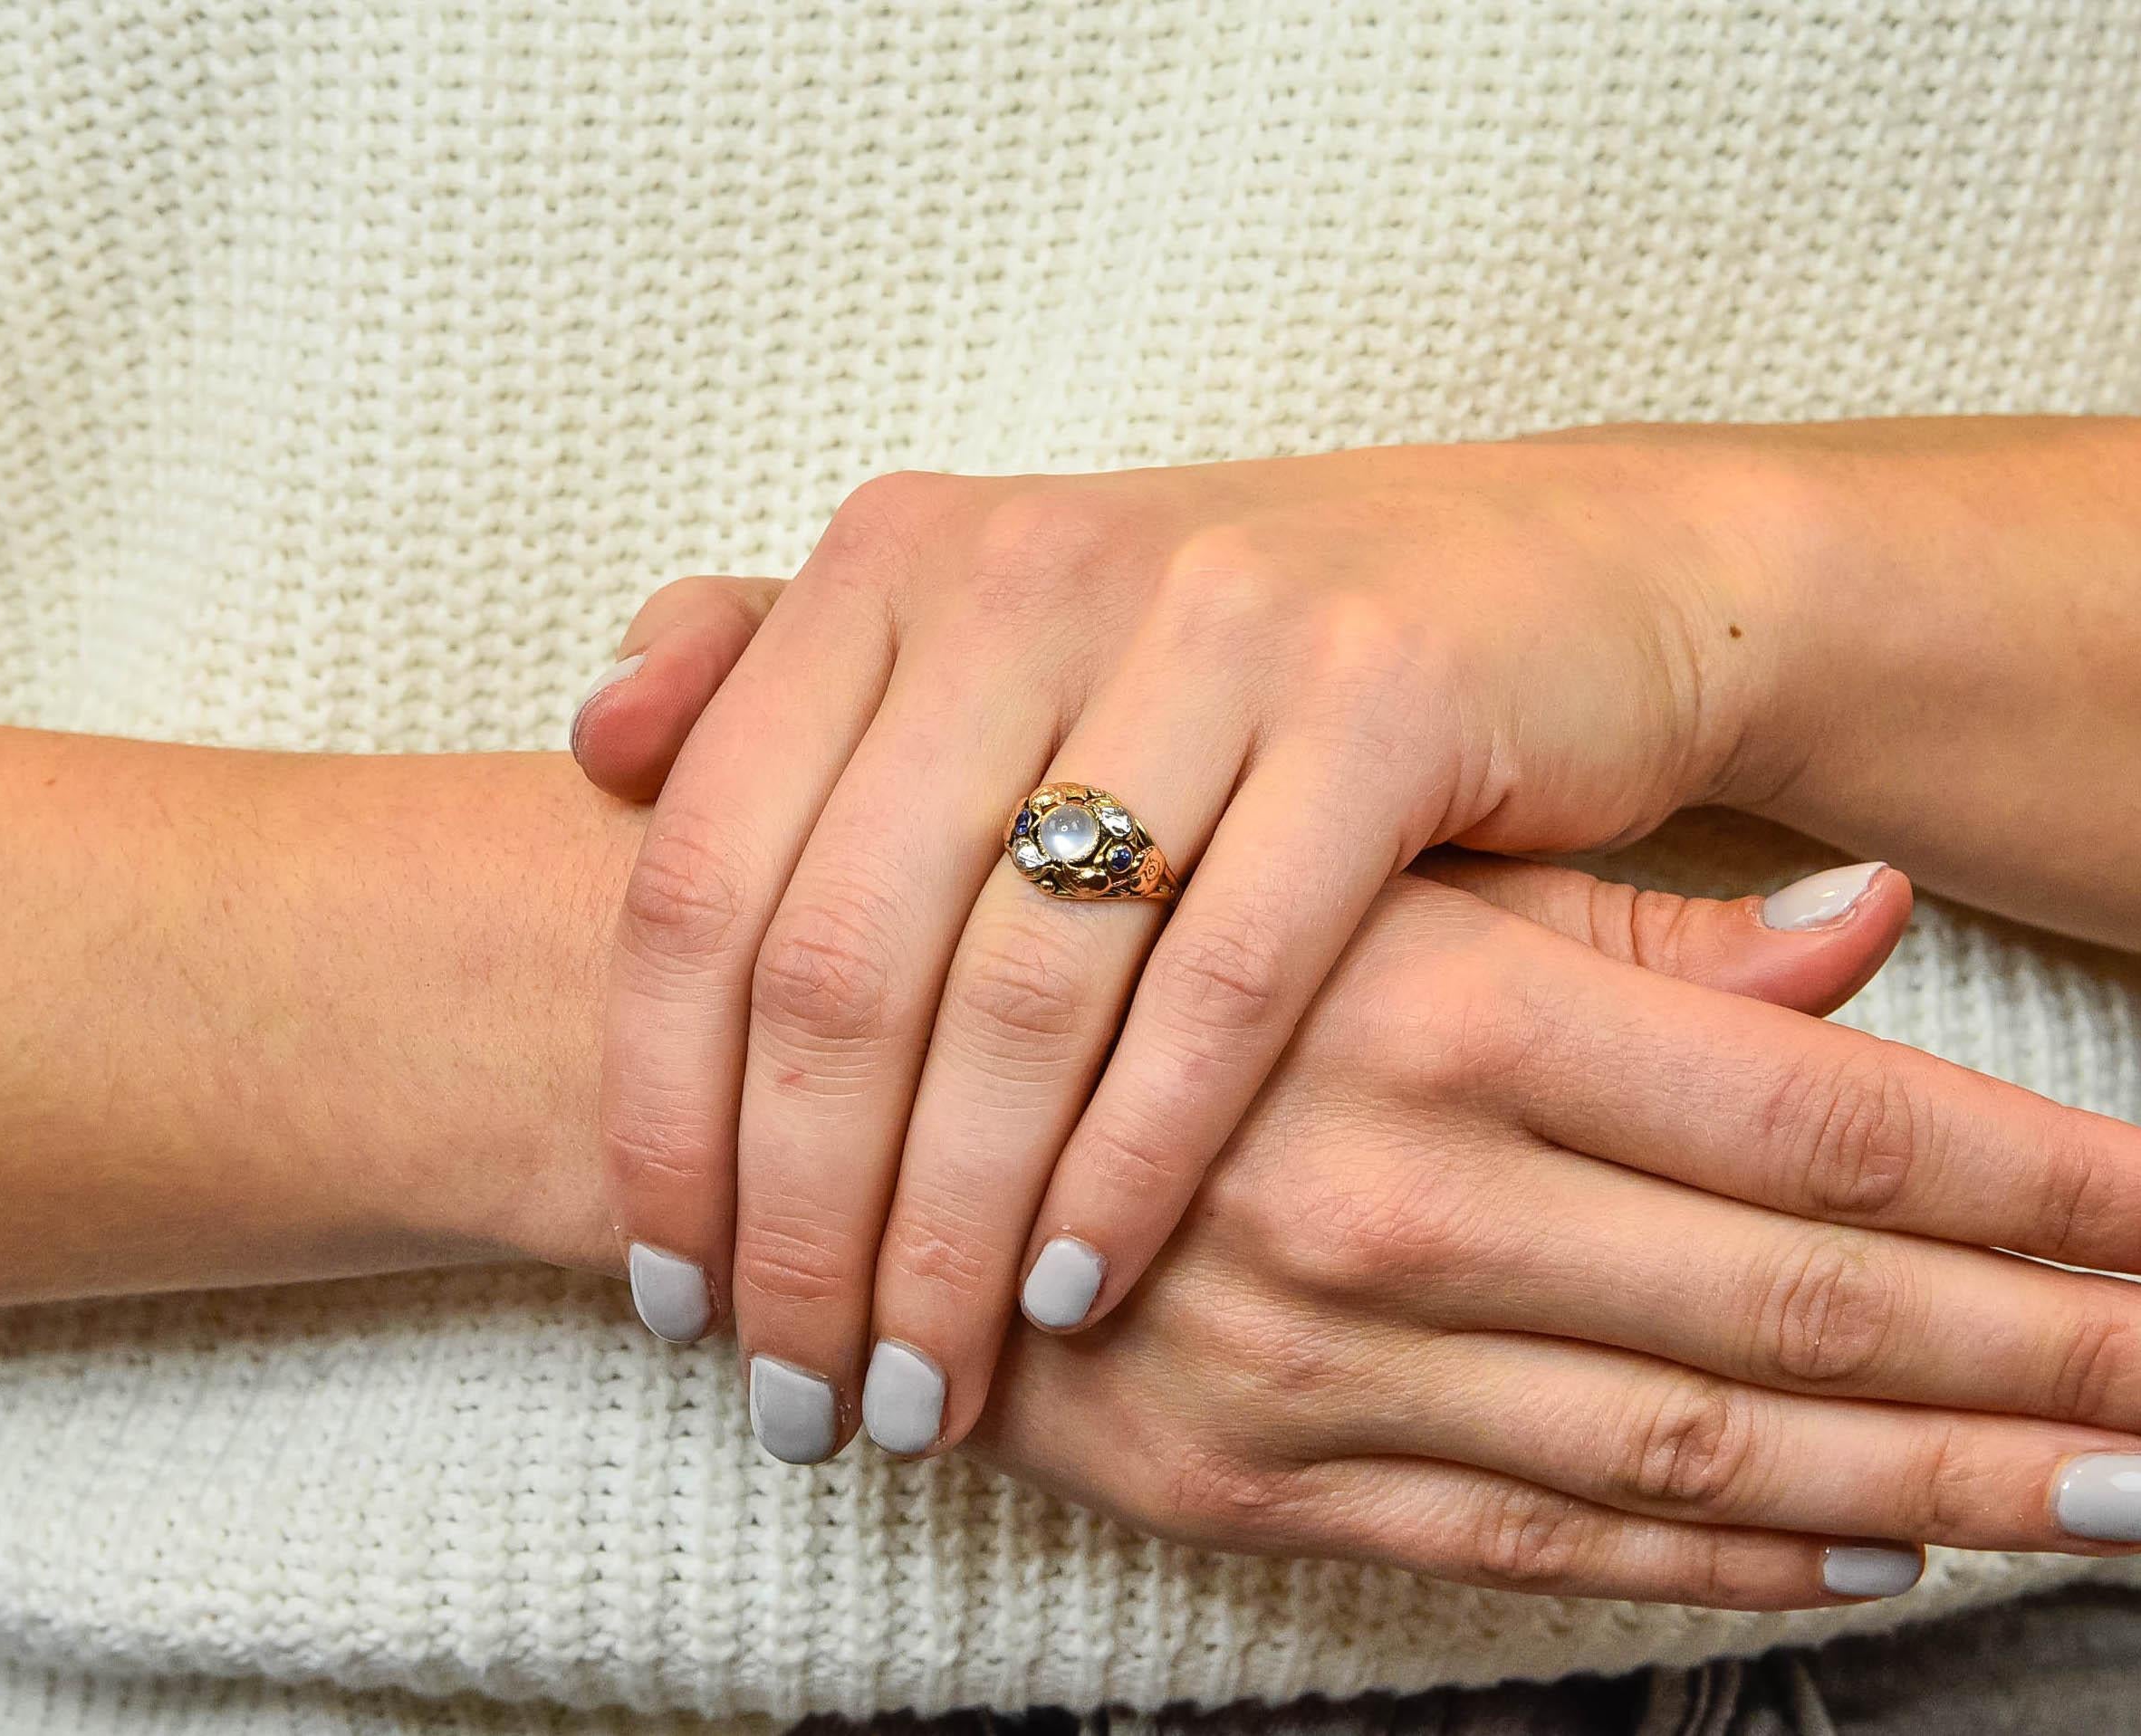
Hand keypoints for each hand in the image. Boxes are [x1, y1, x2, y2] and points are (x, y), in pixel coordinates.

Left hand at [578, 440, 1807, 1460]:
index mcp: (899, 555)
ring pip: (1020, 992)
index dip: (660, 1111)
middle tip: (793, 1393)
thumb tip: (591, 741)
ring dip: (951, 1229)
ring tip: (923, 1387)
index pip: (702, 872)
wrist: (1548, 582)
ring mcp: (1210, 622)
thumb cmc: (1233, 664)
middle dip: (799, 1217)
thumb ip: (782, 673)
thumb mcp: (1006, 640)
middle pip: (840, 958)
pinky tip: (1076, 1292)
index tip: (671, 1296)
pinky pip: (1224, 987)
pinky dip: (1133, 1163)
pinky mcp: (1381, 700)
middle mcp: (1030, 564)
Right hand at [961, 868, 2140, 1606]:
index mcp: (1439, 1011)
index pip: (1822, 1123)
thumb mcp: (1331, 871)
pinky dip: (1710, 1561)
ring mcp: (1319, 1364)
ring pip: (1695, 1447)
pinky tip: (1855, 1555)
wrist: (799, 1088)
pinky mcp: (1242, 1482)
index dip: (2038, 1183)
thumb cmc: (1086, 927)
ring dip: (1932, 1477)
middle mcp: (1396, 1199)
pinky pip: (1523, 1544)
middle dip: (2050, 1354)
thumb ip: (1611, 924)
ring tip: (2118, 1487)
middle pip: (1803, 1306)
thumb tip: (1865, 927)